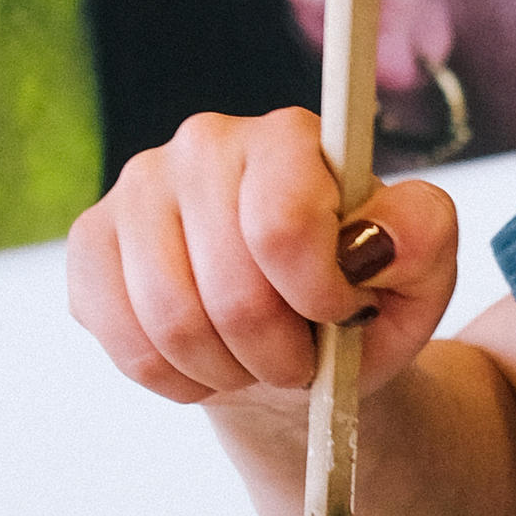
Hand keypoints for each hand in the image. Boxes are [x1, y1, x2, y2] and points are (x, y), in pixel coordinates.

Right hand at [66, 106, 460, 411]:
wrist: (298, 340)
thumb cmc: (361, 297)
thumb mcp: (420, 273)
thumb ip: (422, 238)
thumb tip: (377, 239)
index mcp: (289, 137)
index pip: (281, 225)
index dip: (317, 295)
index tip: (341, 311)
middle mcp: (204, 143)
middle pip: (231, 289)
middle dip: (279, 351)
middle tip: (302, 356)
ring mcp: (138, 189)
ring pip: (173, 324)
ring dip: (230, 371)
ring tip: (257, 360)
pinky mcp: (93, 243)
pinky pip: (128, 344)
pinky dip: (179, 378)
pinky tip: (208, 362)